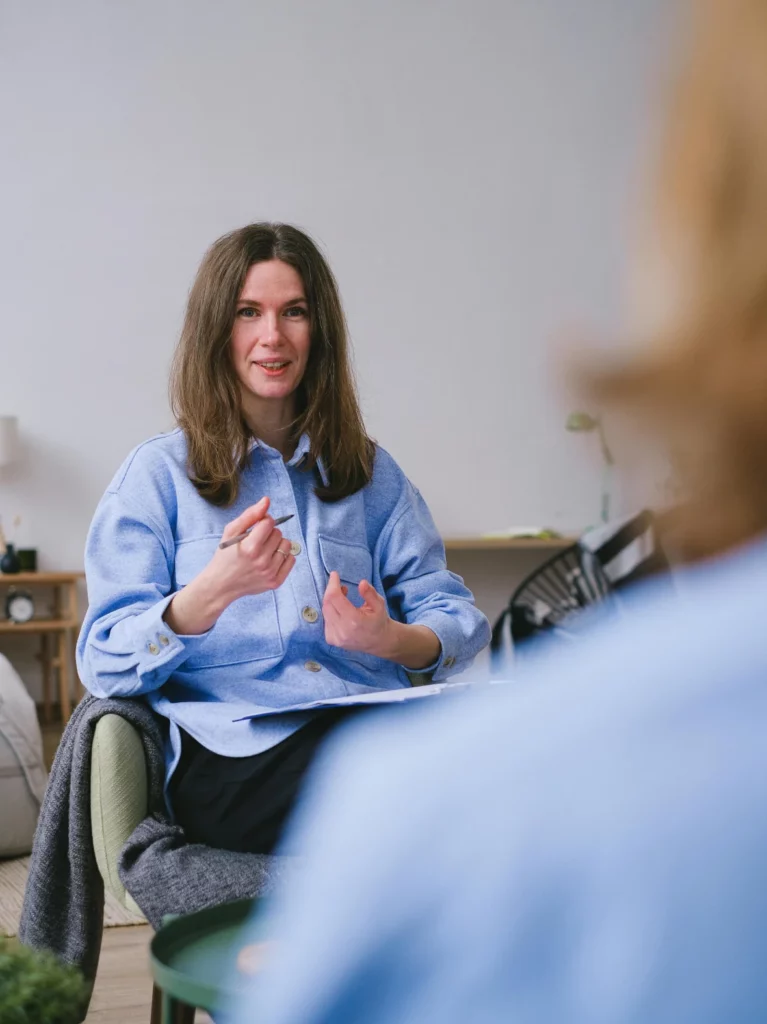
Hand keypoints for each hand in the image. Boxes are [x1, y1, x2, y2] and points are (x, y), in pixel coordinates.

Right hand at [164, 497, 294, 634]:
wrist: (221, 585)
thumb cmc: (225, 556)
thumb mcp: (231, 532)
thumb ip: (250, 515)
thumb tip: (266, 500)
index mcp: (250, 547)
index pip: (269, 522)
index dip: (263, 522)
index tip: (256, 528)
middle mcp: (262, 561)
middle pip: (278, 533)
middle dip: (269, 534)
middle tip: (257, 542)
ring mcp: (270, 573)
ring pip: (286, 545)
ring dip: (277, 544)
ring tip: (264, 550)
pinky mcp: (276, 582)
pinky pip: (291, 560)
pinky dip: (283, 557)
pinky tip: (270, 559)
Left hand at [322, 571, 393, 656]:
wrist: (378, 642)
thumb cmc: (379, 621)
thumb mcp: (380, 605)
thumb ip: (370, 594)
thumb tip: (362, 583)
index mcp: (354, 621)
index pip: (334, 598)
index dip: (332, 584)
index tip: (334, 574)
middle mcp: (342, 630)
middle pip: (327, 604)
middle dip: (330, 591)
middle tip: (339, 585)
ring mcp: (335, 637)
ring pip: (325, 612)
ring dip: (330, 601)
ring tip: (342, 596)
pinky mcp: (332, 640)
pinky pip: (326, 620)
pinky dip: (330, 611)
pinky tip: (340, 609)